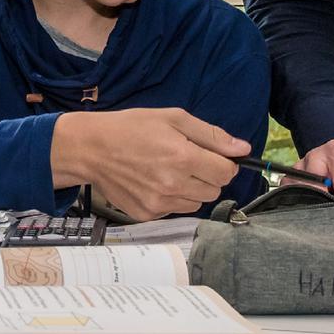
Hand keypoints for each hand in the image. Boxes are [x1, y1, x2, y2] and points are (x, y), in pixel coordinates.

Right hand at [52, 108, 249, 220]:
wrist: (91, 148)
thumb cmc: (131, 128)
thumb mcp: (174, 118)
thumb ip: (212, 135)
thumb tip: (243, 149)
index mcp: (183, 158)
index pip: (226, 172)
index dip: (225, 162)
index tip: (214, 155)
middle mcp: (173, 185)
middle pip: (215, 190)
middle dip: (209, 175)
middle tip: (189, 160)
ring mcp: (159, 203)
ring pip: (197, 203)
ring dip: (193, 188)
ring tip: (171, 170)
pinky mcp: (147, 214)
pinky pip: (175, 210)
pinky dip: (173, 198)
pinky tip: (156, 181)